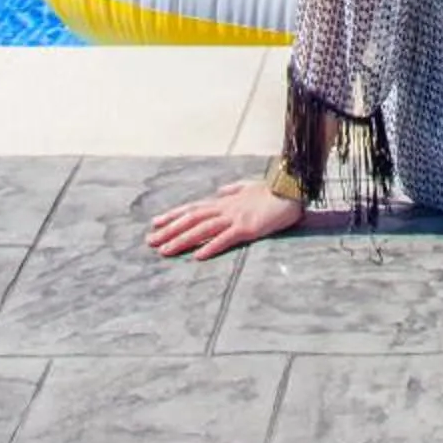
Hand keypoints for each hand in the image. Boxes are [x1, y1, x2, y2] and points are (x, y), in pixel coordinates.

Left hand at [148, 179, 305, 259]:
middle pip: (191, 219)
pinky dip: (210, 246)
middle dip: (169, 231)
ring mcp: (235, 217)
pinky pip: (225, 238)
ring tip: (165, 251)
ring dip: (182, 240)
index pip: (193, 208)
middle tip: (150, 242)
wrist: (292, 190)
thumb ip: (233, 190)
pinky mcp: (247, 227)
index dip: (173, 216)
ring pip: (202, 229)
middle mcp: (225, 208)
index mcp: (224, 201)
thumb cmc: (273, 191)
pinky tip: (197, 256)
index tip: (155, 224)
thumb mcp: (249, 186)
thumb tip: (219, 191)